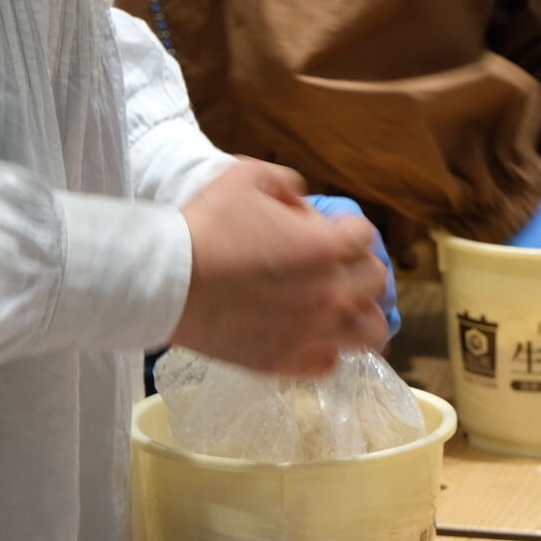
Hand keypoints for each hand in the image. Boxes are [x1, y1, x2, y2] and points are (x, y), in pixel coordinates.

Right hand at [172, 159, 388, 373]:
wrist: (165, 282)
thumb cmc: (204, 225)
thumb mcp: (246, 177)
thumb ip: (287, 184)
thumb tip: (302, 201)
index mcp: (325, 247)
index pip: (365, 235)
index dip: (347, 230)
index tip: (328, 232)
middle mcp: (329, 293)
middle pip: (375, 281)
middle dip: (359, 267)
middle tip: (336, 267)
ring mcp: (312, 332)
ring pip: (369, 331)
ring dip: (360, 315)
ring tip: (342, 310)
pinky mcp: (288, 361)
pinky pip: (329, 362)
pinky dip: (327, 349)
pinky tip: (312, 337)